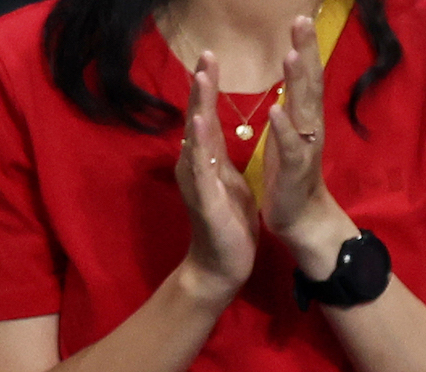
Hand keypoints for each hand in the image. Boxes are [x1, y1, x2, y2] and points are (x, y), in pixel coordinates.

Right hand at [175, 54, 258, 302]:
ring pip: (196, 137)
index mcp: (207, 160)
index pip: (206, 115)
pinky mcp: (204, 198)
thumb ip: (221, 156)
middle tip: (205, 55)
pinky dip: (200, 144)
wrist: (223, 264)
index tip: (210, 59)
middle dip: (201, 86)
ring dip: (198, 107)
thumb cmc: (228, 224)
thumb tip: (216, 132)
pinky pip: (201, 167)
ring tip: (201, 77)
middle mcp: (196, 164)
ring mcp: (197, 180)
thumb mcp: (229, 183)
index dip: (207, 88)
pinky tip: (201, 124)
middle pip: (197, 117)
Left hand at [262, 16, 358, 278]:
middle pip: (310, 84)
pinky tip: (277, 110)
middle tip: (302, 20)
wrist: (302, 222)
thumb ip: (293, 108)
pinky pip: (289, 148)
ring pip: (303, 111)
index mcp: (303, 120)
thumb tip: (293, 81)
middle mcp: (309, 129)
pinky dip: (284, 129)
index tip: (301, 18)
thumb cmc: (291, 178)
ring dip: (298, 83)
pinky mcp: (294, 172)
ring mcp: (304, 150)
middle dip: (306, 52)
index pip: (305, 77)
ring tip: (291, 54)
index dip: (304, 48)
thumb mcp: (290, 136)